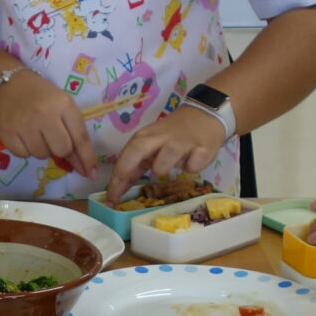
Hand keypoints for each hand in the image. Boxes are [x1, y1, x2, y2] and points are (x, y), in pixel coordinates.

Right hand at [0, 71, 97, 179]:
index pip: (80, 138)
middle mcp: (44, 113)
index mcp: (63, 104)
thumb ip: (74, 133)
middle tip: (52, 137)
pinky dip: (25, 149)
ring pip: (41, 155)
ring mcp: (24, 123)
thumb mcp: (63, 107)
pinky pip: (23, 155)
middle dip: (60, 150)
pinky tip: (23, 134)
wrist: (10, 85)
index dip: (87, 158)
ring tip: (36, 132)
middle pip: (61, 150)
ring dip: (41, 149)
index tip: (91, 174)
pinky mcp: (6, 132)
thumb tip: (82, 166)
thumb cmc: (42, 97)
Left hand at [106, 107, 225, 201]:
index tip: (111, 198)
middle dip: (126, 167)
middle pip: (139, 148)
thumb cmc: (172, 137)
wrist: (204, 117)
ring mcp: (182, 143)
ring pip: (168, 153)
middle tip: (120, 188)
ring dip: (161, 166)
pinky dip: (192, 167)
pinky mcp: (202, 149)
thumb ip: (135, 168)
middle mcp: (161, 138)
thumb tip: (116, 192)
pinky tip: (192, 164)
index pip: (127, 153)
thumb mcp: (151, 148)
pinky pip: (195, 163)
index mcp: (146, 137)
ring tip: (162, 172)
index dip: (117, 176)